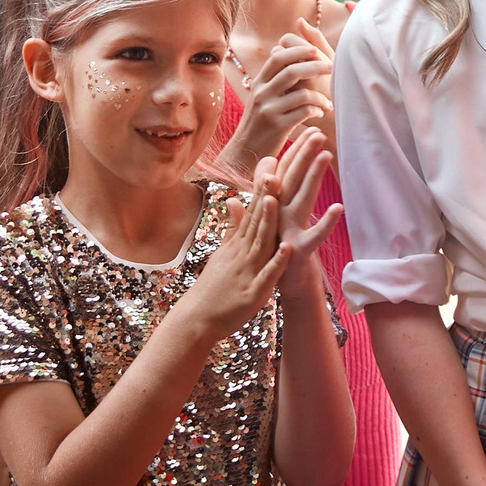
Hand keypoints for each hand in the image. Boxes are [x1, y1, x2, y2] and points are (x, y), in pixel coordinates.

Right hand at [174, 184, 292, 344]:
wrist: (197, 320)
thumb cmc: (212, 288)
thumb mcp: (223, 253)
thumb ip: (233, 228)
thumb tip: (234, 200)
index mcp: (237, 245)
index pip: (250, 212)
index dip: (261, 190)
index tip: (271, 165)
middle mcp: (241, 254)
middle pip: (255, 221)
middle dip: (266, 196)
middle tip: (275, 170)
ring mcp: (247, 272)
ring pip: (260, 243)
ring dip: (267, 221)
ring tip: (275, 199)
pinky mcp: (254, 293)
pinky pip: (268, 275)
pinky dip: (277, 262)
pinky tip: (288, 248)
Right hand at [223, 34, 332, 180]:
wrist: (244, 152)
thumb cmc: (259, 124)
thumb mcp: (260, 99)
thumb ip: (273, 81)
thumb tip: (290, 58)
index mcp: (258, 83)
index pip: (278, 57)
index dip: (298, 50)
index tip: (315, 50)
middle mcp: (261, 94)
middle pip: (292, 70)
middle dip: (315, 66)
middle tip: (330, 67)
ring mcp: (269, 110)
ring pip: (302, 93)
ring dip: (321, 96)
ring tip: (327, 102)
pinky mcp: (278, 127)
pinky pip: (304, 112)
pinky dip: (317, 110)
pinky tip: (320, 114)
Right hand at [253, 128, 340, 262]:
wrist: (263, 291)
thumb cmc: (268, 259)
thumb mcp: (260, 231)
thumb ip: (253, 210)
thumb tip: (247, 189)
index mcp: (269, 208)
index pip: (281, 173)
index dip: (295, 152)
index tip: (308, 131)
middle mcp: (275, 216)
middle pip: (290, 179)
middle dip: (303, 154)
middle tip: (317, 132)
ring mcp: (285, 232)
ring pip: (300, 199)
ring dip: (313, 177)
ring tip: (326, 155)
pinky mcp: (296, 251)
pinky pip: (314, 236)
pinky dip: (326, 222)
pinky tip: (339, 207)